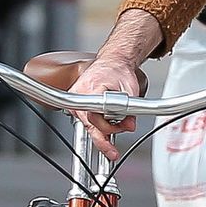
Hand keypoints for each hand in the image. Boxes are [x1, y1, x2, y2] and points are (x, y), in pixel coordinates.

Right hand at [74, 9, 161, 158]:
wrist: (111, 63)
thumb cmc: (119, 72)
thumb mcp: (131, 90)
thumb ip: (130, 110)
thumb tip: (128, 126)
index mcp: (92, 89)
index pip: (95, 117)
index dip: (110, 126)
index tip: (120, 130)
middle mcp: (79, 95)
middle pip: (91, 125)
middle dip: (108, 134)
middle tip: (118, 143)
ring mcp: (74, 100)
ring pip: (88, 126)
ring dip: (104, 131)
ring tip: (117, 131)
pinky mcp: (75, 105)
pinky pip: (86, 122)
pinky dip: (98, 126)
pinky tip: (108, 127)